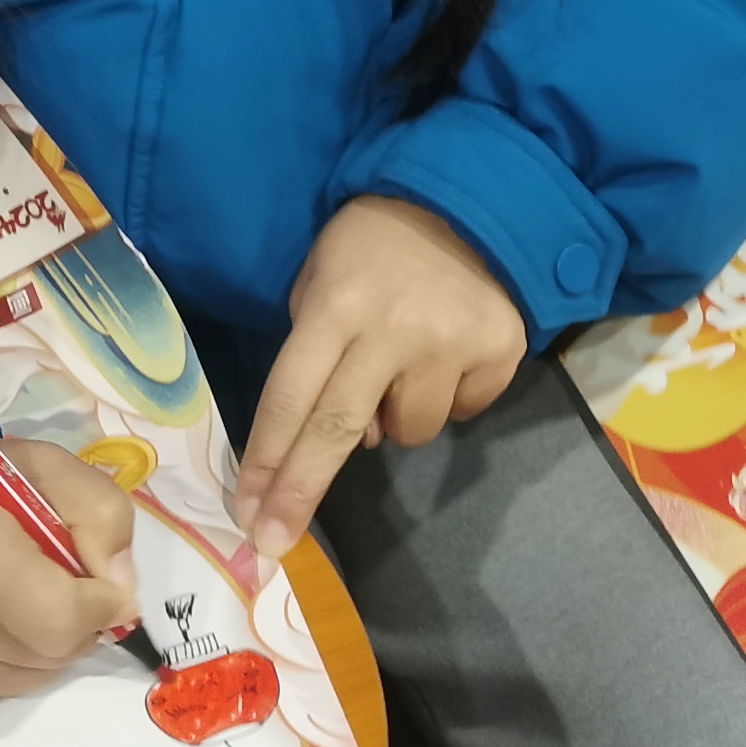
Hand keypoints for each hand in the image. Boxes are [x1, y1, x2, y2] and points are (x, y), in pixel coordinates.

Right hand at [0, 436, 137, 712]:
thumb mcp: (38, 465)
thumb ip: (97, 511)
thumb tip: (121, 586)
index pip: (64, 619)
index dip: (100, 606)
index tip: (103, 587)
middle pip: (51, 656)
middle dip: (76, 627)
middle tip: (62, 592)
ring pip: (27, 682)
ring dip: (43, 650)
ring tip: (21, 606)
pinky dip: (7, 667)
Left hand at [232, 195, 526, 560]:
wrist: (471, 202)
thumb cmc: (373, 245)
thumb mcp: (321, 278)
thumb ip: (318, 356)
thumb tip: (344, 443)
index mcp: (338, 305)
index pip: (292, 395)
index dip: (267, 459)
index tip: (245, 515)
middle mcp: (394, 329)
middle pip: (337, 430)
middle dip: (300, 492)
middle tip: (272, 544)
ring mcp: (452, 344)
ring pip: (410, 432)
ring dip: (395, 418)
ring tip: (402, 365)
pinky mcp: (500, 352)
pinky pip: (463, 411)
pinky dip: (447, 397)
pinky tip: (446, 355)